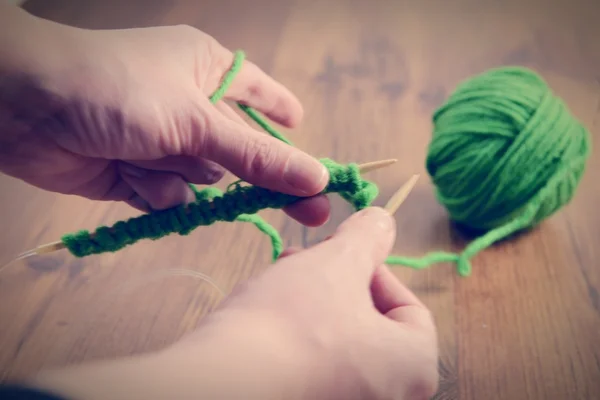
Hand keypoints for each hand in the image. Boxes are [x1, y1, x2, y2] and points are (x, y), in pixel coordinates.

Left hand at [0, 6, 328, 225]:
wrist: (23, 106)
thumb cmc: (115, 88)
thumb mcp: (195, 120)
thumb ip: (256, 157)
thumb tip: (315, 177)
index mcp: (210, 73)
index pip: (263, 101)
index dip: (291, 129)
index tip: (319, 162)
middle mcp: (190, 106)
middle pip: (242, 154)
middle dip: (262, 180)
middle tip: (312, 212)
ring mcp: (163, 142)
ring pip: (202, 181)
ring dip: (182, 177)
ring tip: (147, 154)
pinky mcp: (138, 173)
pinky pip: (170, 197)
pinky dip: (153, 191)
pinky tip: (126, 171)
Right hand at [30, 208, 438, 399]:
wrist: (225, 382)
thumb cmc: (295, 321)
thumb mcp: (338, 262)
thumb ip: (368, 237)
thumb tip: (382, 220)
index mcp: (412, 367)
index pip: (409, 307)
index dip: (373, 270)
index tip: (341, 253)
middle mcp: (388, 397)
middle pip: (369, 322)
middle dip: (336, 282)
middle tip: (306, 260)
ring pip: (337, 341)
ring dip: (312, 302)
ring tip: (280, 279)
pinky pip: (312, 363)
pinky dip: (296, 335)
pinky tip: (265, 313)